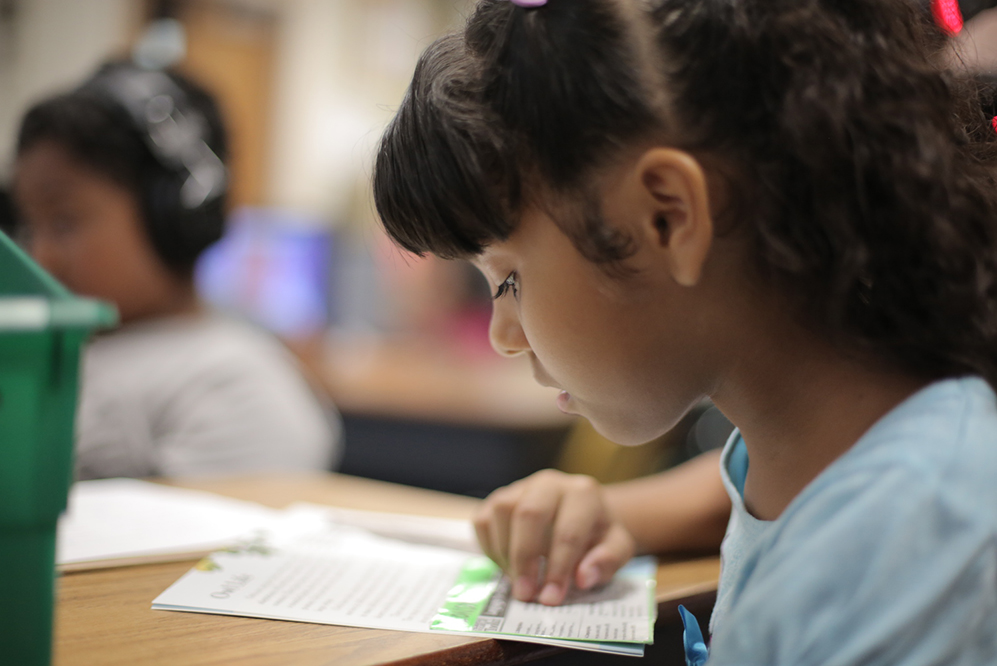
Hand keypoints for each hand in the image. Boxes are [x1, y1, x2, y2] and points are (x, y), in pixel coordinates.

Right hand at [473, 469, 635, 605]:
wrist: (580, 515)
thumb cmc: (597, 535)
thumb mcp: (616, 548)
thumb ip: (607, 561)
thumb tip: (583, 578)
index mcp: (583, 493)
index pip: (568, 529)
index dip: (558, 567)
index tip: (551, 598)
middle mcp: (549, 483)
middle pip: (529, 514)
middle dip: (525, 559)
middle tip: (525, 594)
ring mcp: (520, 487)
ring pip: (501, 511)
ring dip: (506, 552)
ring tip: (517, 581)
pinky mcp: (498, 498)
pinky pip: (483, 520)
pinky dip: (490, 548)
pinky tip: (507, 567)